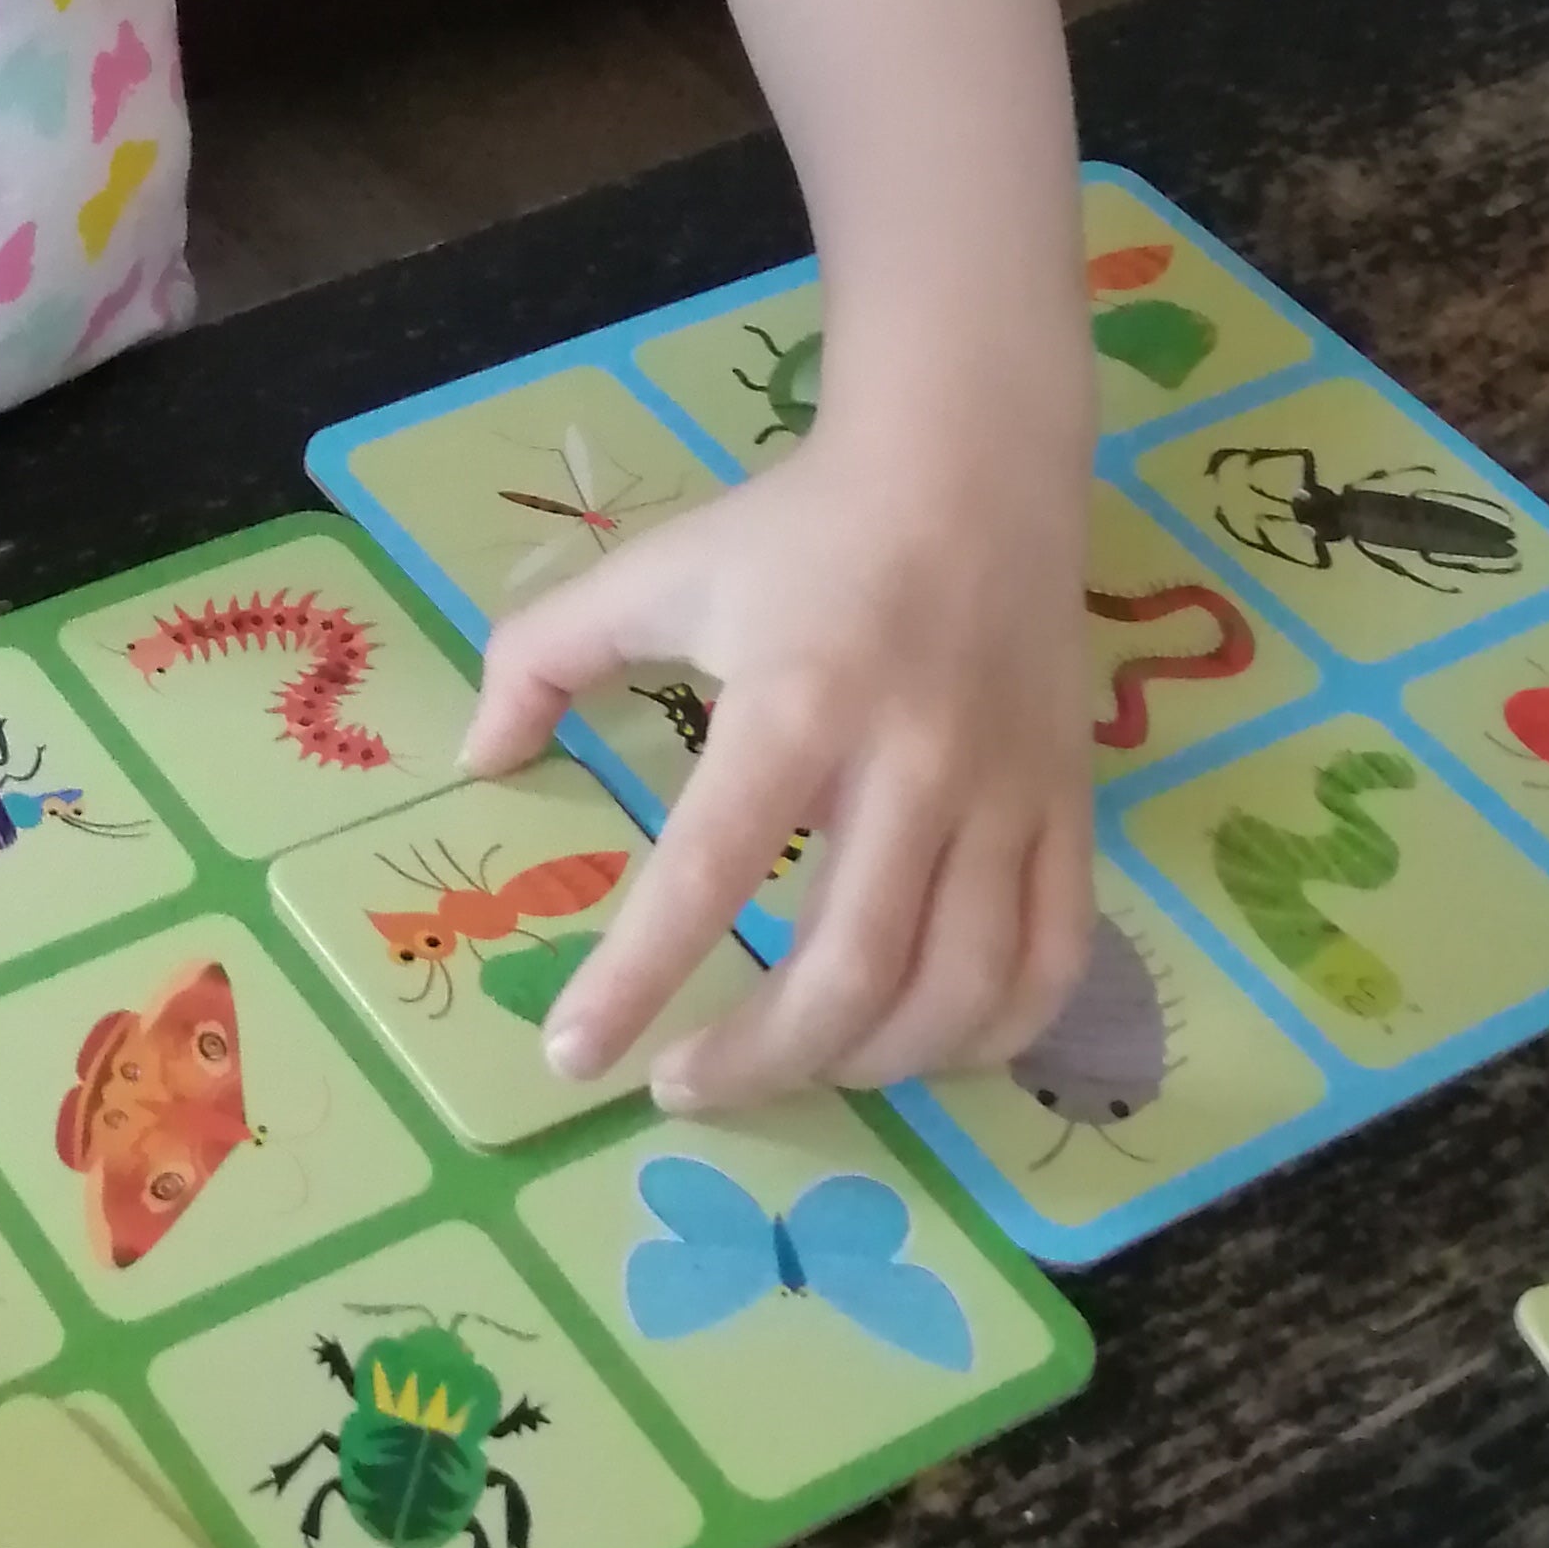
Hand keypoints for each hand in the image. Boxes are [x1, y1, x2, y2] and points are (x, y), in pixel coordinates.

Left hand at [460, 419, 1089, 1114]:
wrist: (972, 461)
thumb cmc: (799, 527)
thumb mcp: (655, 570)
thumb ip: (544, 655)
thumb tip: (476, 759)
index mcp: (793, 705)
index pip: (708, 871)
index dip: (638, 979)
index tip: (577, 1057)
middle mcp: (911, 763)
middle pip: (850, 969)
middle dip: (760, 1060)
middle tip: (682, 1087)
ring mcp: (1006, 793)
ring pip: (959, 987)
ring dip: (869, 1065)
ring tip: (793, 1069)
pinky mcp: (1072, 806)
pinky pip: (1054, 960)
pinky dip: (991, 1036)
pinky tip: (922, 1046)